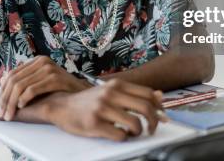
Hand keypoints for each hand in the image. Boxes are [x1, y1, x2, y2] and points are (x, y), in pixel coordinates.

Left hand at [0, 56, 89, 120]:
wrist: (82, 92)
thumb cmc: (60, 89)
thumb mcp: (40, 81)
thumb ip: (25, 79)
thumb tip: (1, 80)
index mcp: (37, 60)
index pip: (12, 74)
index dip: (2, 90)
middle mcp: (42, 61)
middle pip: (14, 80)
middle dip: (5, 99)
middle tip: (1, 113)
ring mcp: (49, 68)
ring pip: (21, 86)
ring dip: (12, 102)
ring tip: (9, 114)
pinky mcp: (55, 78)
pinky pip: (33, 89)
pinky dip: (24, 99)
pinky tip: (21, 107)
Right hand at [47, 79, 167, 140]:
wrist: (61, 106)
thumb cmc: (89, 100)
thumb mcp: (111, 91)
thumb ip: (134, 93)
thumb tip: (160, 96)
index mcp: (117, 85)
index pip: (148, 94)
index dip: (158, 108)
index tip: (161, 116)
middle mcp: (110, 94)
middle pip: (146, 108)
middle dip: (154, 122)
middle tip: (151, 129)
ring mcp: (102, 109)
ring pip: (135, 123)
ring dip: (138, 132)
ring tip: (132, 132)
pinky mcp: (94, 124)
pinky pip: (120, 135)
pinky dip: (123, 138)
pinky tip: (118, 134)